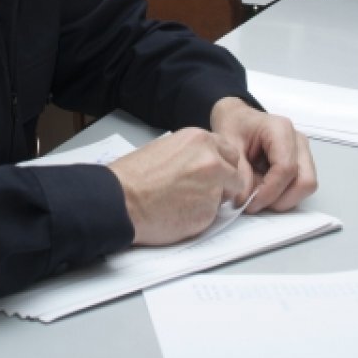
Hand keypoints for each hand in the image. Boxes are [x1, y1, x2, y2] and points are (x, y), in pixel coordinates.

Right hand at [108, 128, 248, 245]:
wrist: (121, 200)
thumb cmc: (134, 176)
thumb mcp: (168, 148)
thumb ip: (192, 154)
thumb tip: (203, 165)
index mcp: (200, 140)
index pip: (229, 152)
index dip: (221, 165)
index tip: (212, 173)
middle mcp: (212, 161)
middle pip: (235, 174)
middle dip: (224, 182)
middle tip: (201, 190)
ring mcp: (213, 188)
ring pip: (224, 196)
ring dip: (211, 201)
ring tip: (182, 202)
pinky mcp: (208, 213)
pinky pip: (212, 216)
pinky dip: (200, 217)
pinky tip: (178, 213)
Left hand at [209, 97, 316, 213]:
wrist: (238, 119)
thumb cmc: (235, 126)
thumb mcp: (228, 144)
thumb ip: (238, 171)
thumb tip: (246, 199)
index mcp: (281, 130)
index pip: (286, 168)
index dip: (270, 191)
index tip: (250, 202)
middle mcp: (298, 141)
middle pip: (304, 181)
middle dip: (280, 199)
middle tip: (254, 203)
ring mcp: (303, 152)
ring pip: (306, 187)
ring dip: (283, 199)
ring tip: (257, 196)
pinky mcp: (301, 163)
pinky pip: (300, 187)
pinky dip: (283, 195)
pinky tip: (264, 189)